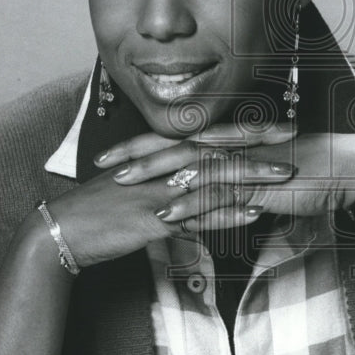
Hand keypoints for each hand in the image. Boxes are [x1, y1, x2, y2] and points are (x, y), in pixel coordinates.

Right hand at [34, 122, 297, 266]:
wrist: (62, 231)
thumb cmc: (96, 211)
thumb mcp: (131, 187)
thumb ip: (162, 182)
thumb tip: (191, 186)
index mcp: (156, 156)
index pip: (206, 135)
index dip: (242, 129)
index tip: (275, 124)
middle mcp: (159, 167)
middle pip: (215, 148)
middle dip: (256, 142)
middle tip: (292, 136)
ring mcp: (157, 191)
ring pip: (211, 177)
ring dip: (250, 176)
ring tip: (284, 176)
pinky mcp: (153, 219)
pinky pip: (196, 216)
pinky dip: (226, 214)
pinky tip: (252, 214)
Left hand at [96, 124, 354, 232]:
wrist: (347, 170)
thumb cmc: (307, 170)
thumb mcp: (262, 171)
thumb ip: (234, 177)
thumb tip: (211, 189)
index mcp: (229, 140)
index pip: (178, 137)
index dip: (142, 144)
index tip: (112, 154)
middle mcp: (231, 145)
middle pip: (173, 145)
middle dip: (134, 155)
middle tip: (100, 165)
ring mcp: (243, 162)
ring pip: (188, 166)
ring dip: (152, 177)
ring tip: (120, 188)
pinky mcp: (257, 183)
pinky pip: (217, 194)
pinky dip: (189, 205)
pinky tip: (166, 217)